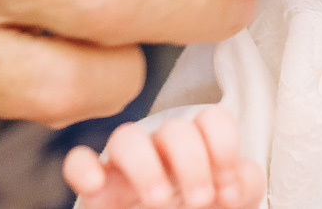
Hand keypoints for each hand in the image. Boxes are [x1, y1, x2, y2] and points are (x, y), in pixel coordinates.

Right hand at [63, 106, 261, 208]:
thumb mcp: (229, 201)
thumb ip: (243, 184)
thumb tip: (238, 178)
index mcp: (198, 149)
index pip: (211, 119)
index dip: (224, 146)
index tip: (229, 189)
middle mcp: (161, 152)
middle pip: (174, 128)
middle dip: (191, 163)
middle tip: (200, 200)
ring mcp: (127, 170)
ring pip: (126, 137)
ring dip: (145, 165)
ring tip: (158, 199)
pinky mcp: (98, 191)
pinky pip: (78, 162)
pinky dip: (82, 168)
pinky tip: (96, 184)